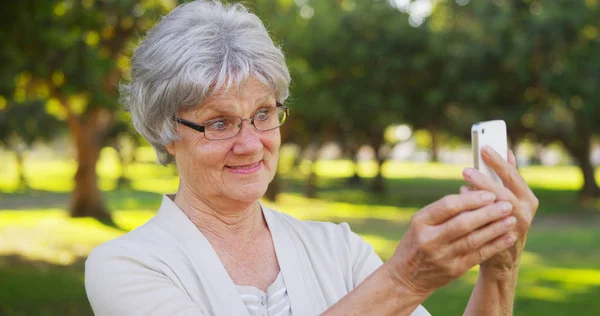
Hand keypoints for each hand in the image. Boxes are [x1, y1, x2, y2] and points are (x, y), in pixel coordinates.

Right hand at [385, 190, 517, 296]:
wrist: (406, 277)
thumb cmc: (416, 242)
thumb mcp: (421, 224)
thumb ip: (443, 212)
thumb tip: (475, 194)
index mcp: (420, 222)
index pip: (447, 206)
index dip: (470, 200)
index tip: (489, 194)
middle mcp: (430, 239)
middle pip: (463, 223)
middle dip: (487, 213)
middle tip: (506, 204)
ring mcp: (442, 256)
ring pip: (474, 240)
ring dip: (495, 229)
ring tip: (511, 219)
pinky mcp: (454, 270)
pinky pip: (479, 255)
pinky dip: (495, 245)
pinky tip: (508, 237)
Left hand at [461, 147, 538, 272]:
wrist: (503, 257)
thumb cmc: (501, 220)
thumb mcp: (509, 197)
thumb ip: (505, 178)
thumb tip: (505, 151)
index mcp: (527, 197)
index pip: (513, 175)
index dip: (499, 162)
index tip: (484, 148)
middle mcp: (525, 212)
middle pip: (504, 193)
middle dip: (484, 180)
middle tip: (466, 170)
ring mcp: (514, 228)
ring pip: (494, 211)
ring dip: (477, 197)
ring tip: (463, 185)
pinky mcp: (501, 242)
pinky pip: (485, 226)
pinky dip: (472, 214)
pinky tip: (461, 205)